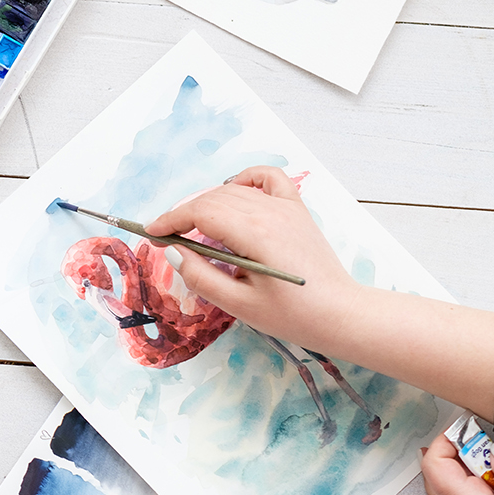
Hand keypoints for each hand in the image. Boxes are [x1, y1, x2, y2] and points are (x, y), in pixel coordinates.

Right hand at [144, 166, 364, 353]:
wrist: (342, 314)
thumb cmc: (293, 316)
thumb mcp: (239, 305)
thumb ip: (201, 277)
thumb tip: (173, 252)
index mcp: (255, 234)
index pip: (200, 213)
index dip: (170, 220)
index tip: (152, 234)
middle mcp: (269, 212)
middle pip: (212, 200)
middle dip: (183, 214)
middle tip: (167, 238)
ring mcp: (286, 207)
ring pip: (233, 191)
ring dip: (206, 204)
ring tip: (193, 229)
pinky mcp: (297, 210)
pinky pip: (267, 179)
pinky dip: (244, 180)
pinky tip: (233, 195)